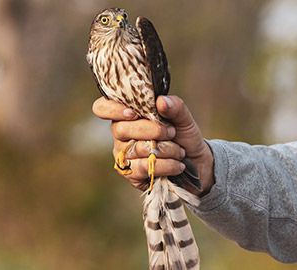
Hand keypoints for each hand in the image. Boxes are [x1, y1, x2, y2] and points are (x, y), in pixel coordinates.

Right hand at [92, 96, 214, 195]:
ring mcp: (123, 154)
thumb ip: (175, 106)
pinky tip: (178, 165)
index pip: (102, 108)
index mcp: (127, 114)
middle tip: (172, 132)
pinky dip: (166, 165)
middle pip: (121, 128)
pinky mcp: (131, 173)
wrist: (194, 161)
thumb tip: (161, 101)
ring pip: (137, 149)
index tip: (133, 113)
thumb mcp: (183, 118)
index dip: (112, 109)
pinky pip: (144, 167)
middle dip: (153, 130)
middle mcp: (120, 133)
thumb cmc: (183, 135)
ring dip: (166, 149)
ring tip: (180, 151)